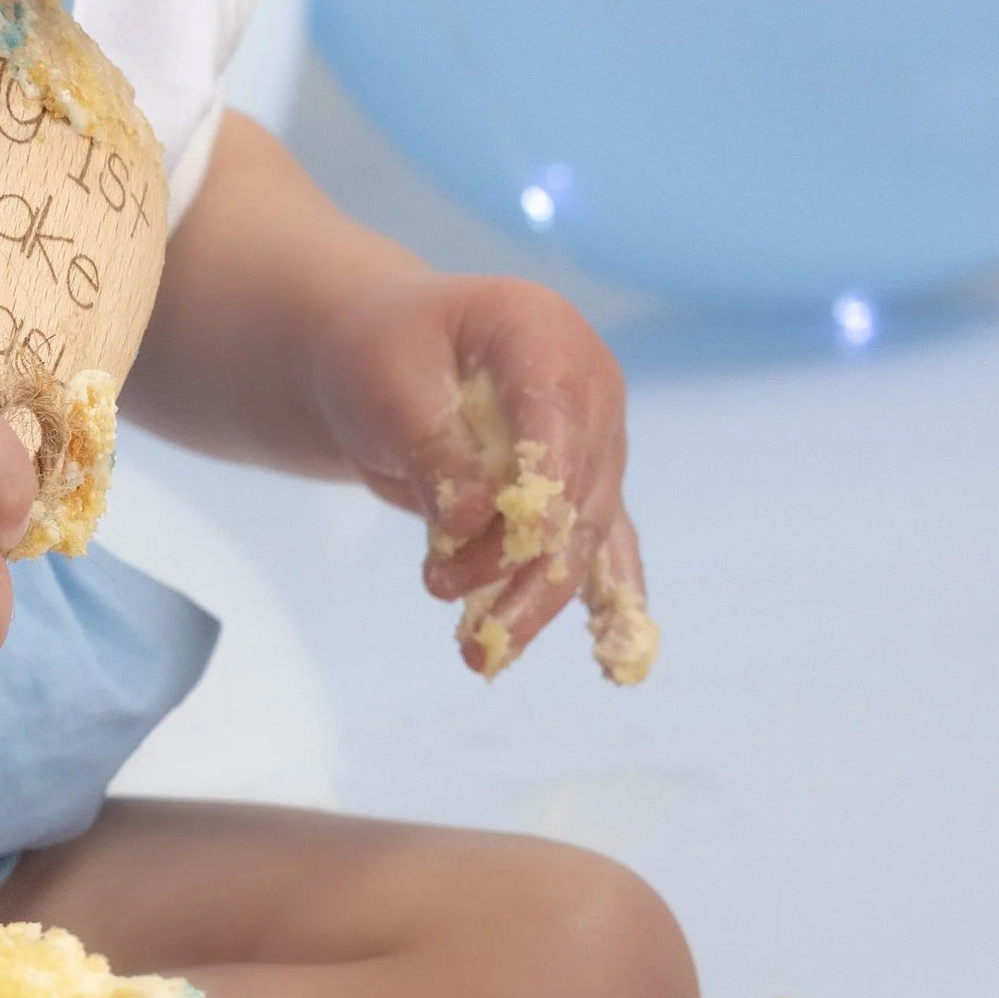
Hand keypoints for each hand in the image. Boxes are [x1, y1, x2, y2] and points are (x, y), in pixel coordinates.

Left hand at [307, 274, 645, 677]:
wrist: (382, 360)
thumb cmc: (380, 353)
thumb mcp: (388, 386)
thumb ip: (434, 450)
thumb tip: (471, 526)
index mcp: (544, 333)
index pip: (557, 409)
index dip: (545, 474)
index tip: (526, 532)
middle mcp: (588, 387)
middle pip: (574, 486)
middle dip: (519, 554)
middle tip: (447, 596)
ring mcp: (593, 442)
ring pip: (580, 533)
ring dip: (533, 594)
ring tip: (480, 652)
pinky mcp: (578, 492)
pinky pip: (599, 550)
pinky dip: (598, 601)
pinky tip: (618, 664)